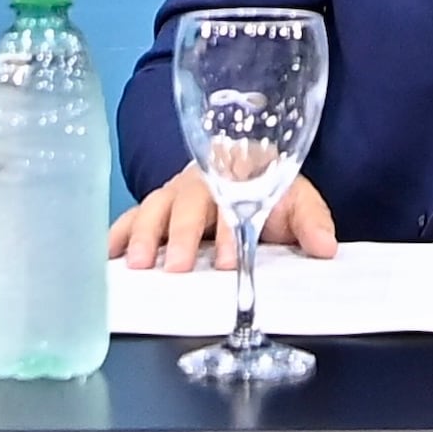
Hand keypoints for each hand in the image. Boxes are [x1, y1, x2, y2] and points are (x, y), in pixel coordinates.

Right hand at [108, 169, 338, 270]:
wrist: (242, 164)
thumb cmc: (266, 189)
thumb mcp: (295, 201)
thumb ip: (311, 222)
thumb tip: (326, 247)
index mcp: (237, 179)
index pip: (233, 205)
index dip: (231, 234)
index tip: (231, 260)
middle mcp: (201, 183)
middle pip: (188, 206)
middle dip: (184, 237)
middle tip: (179, 267)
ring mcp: (173, 194)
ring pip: (155, 208)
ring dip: (145, 235)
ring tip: (138, 264)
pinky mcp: (153, 207)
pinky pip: (131, 217)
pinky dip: (117, 234)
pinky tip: (107, 255)